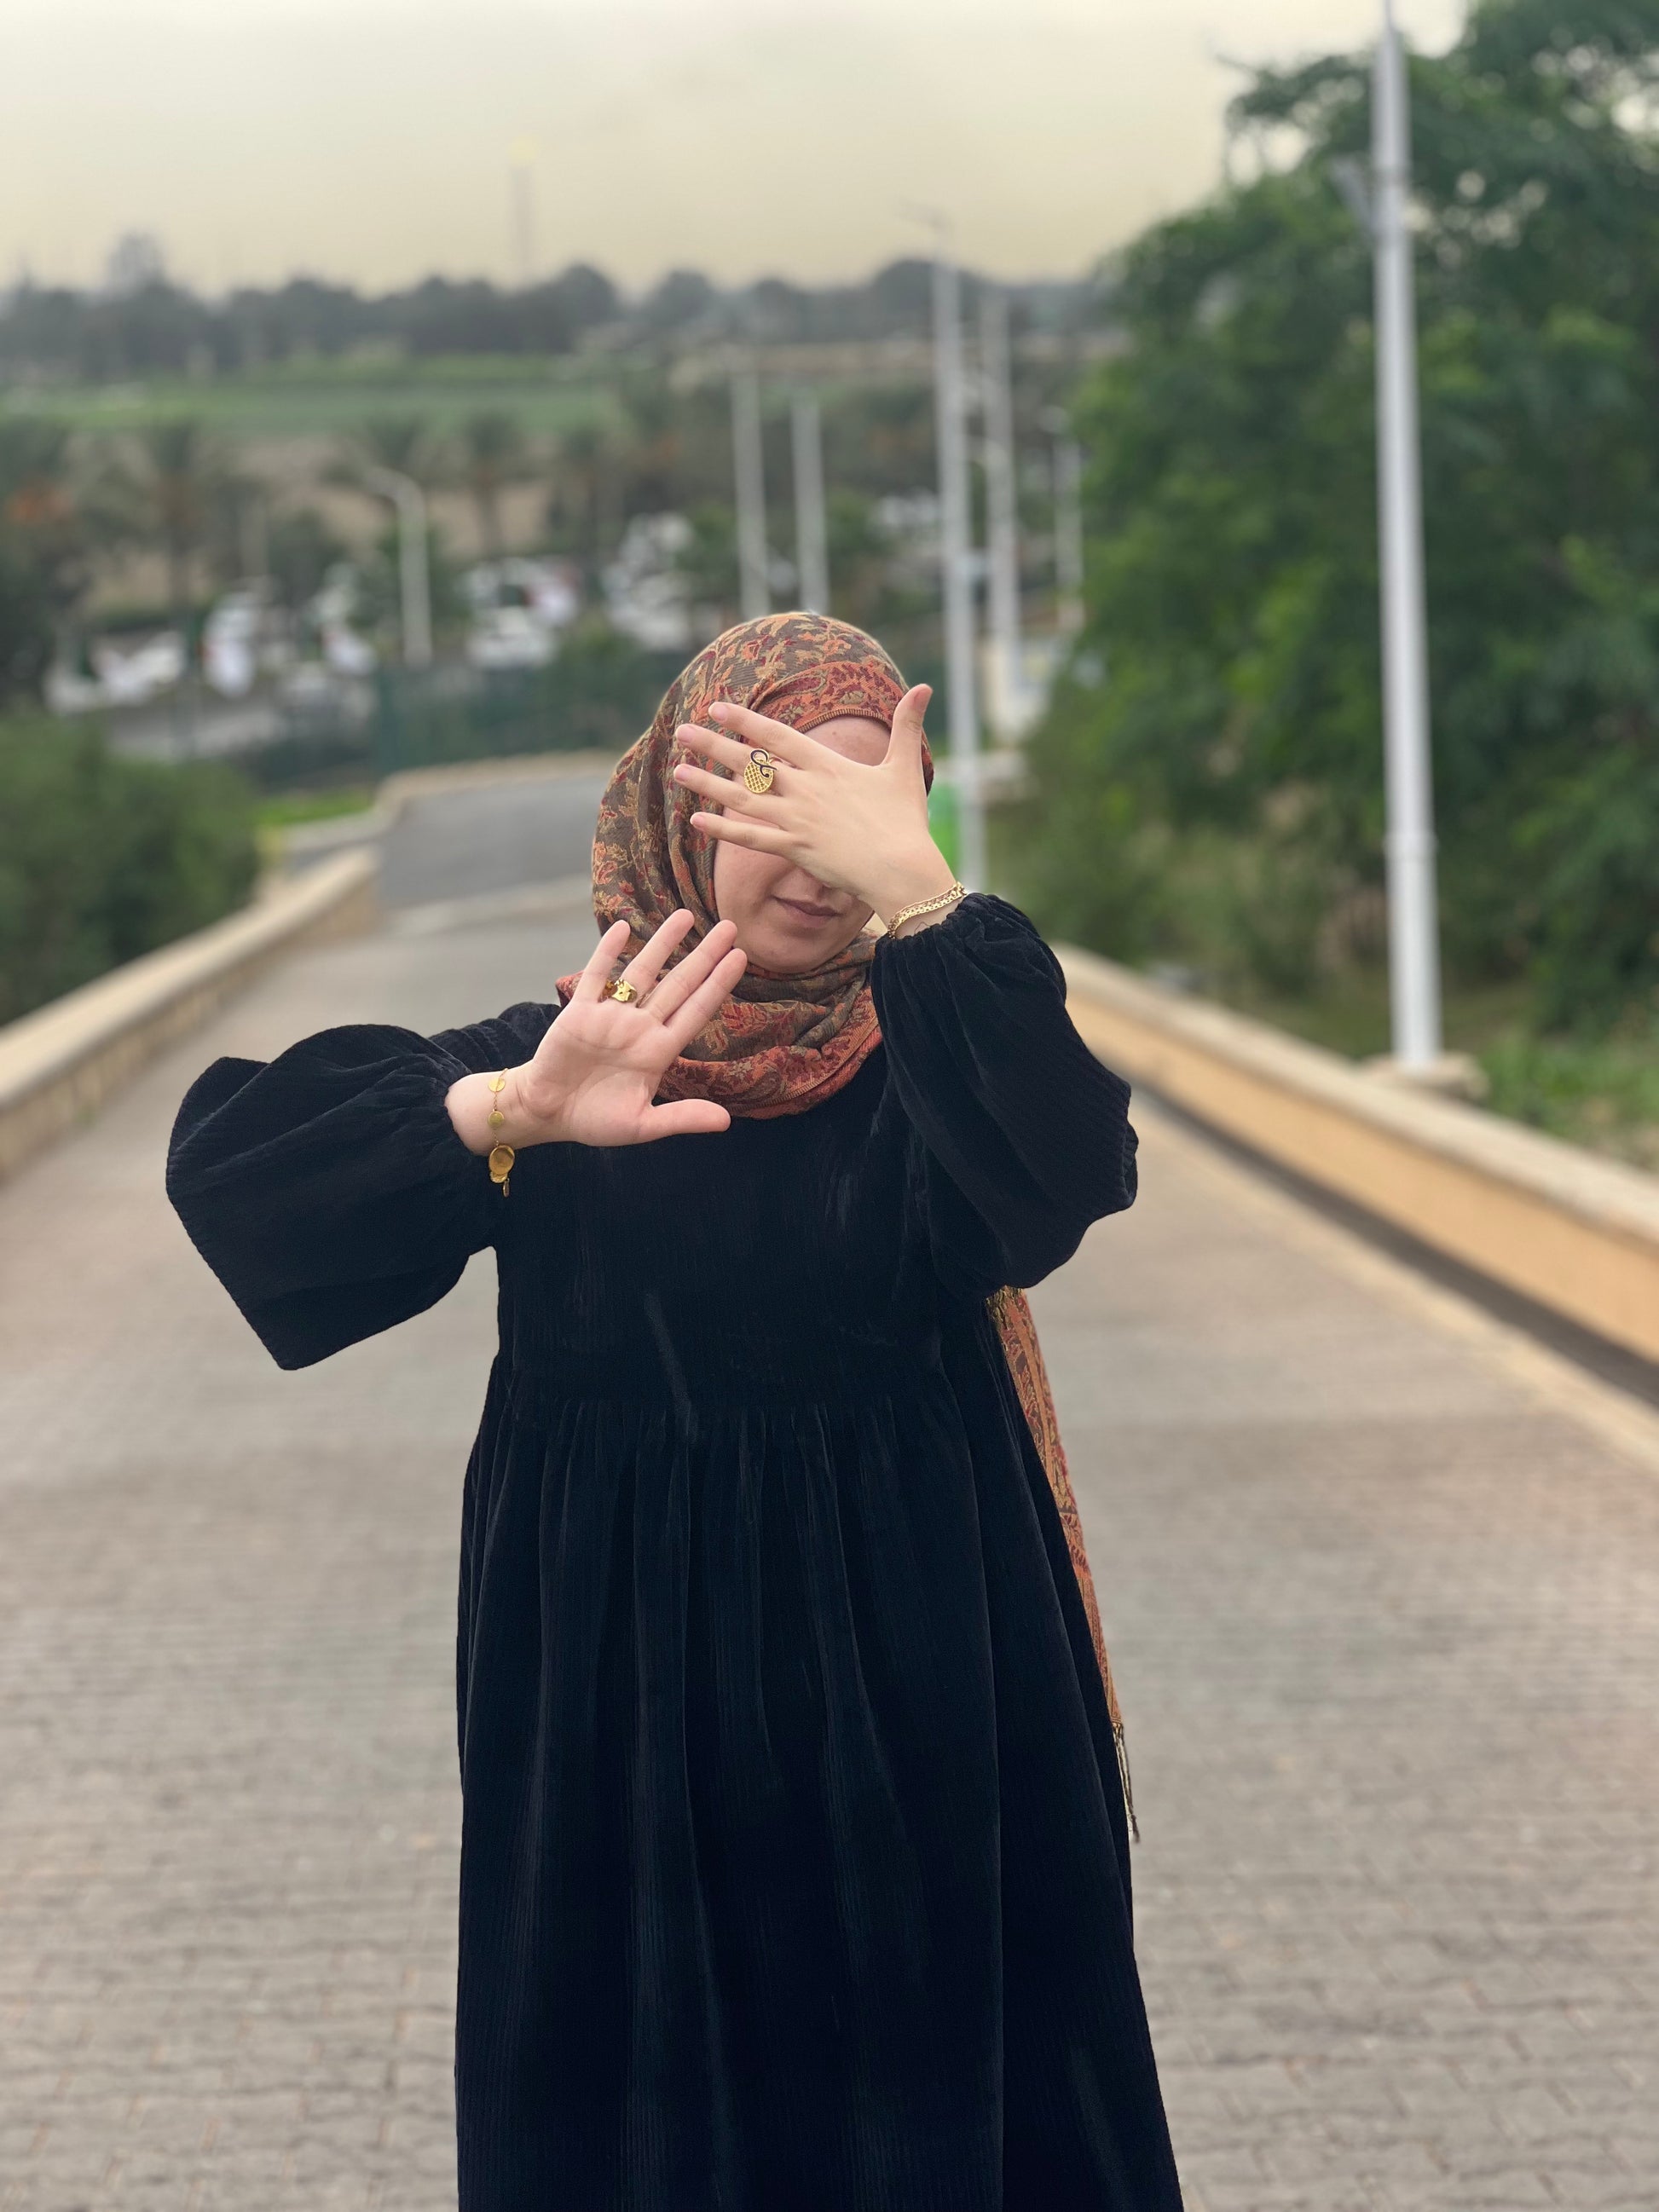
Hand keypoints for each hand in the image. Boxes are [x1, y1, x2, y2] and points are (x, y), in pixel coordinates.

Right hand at [445, 911, 745, 1153]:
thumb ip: (682, 1118)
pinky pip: (596, 976)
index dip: (717, 984)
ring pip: (642, 972)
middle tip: (730, 927)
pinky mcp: (580, 1012)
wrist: (548, 1113)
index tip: (739, 958)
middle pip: (678, 984)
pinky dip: (608, 952)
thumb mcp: (642, 1125)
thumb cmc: (595, 1121)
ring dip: (662, 943)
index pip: (696, 1011)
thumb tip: (726, 1123)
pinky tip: (623, 928)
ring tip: (685, 915)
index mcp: (658, 1052)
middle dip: (703, 955)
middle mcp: (640, 1028)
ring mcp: (610, 1017)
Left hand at [671, 683, 959, 924]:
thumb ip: (907, 726)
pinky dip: (723, 830)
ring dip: (707, 784)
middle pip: (750, 762)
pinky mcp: (795, 850)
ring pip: (743, 798)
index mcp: (827, 766)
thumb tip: (926, 687)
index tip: (717, 708)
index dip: (745, 721)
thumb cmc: (905, 820)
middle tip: (682, 731)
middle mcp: (806, 789)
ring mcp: (797, 819)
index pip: (776, 736)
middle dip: (713, 744)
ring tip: (677, 771)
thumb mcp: (905, 768)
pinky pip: (751, 838)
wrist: (903, 869)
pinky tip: (697, 821)